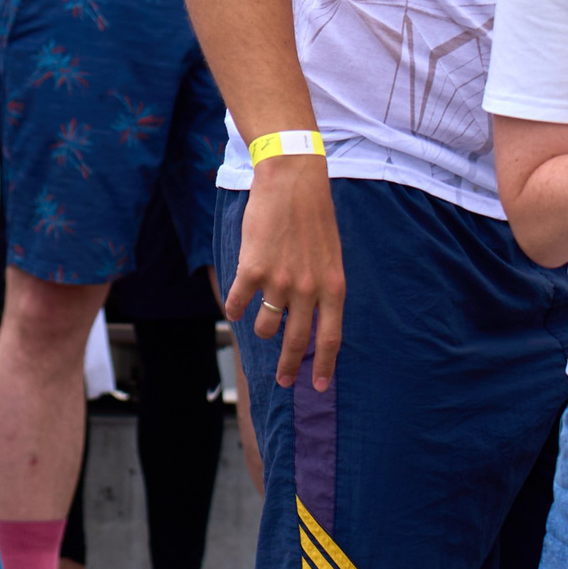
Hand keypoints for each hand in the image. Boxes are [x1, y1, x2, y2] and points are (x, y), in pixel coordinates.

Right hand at [223, 154, 345, 388]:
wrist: (292, 182)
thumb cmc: (313, 216)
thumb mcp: (331, 256)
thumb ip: (324, 288)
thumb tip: (313, 317)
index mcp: (334, 287)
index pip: (331, 338)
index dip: (324, 366)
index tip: (317, 386)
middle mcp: (309, 290)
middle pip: (298, 341)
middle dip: (289, 366)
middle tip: (283, 380)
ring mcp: (280, 281)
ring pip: (265, 326)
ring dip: (261, 329)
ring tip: (259, 324)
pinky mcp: (253, 269)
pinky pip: (238, 303)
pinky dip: (234, 308)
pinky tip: (234, 308)